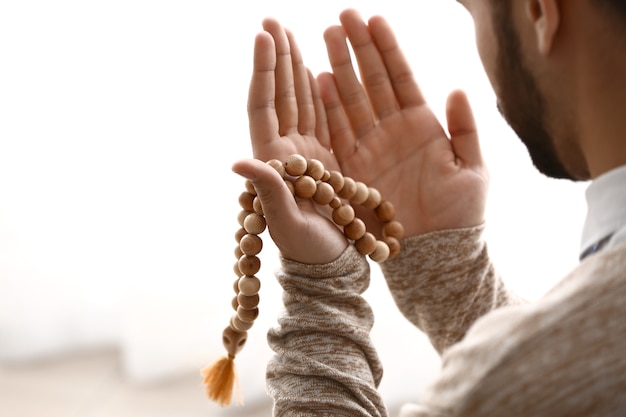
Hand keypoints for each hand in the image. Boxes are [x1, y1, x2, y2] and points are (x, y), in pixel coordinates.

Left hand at [232, 18, 347, 263]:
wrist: (329, 264)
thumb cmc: (307, 252)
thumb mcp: (286, 225)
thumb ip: (267, 192)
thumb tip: (237, 161)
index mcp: (273, 162)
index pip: (264, 107)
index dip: (263, 71)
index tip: (263, 35)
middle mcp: (285, 152)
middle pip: (279, 96)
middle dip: (277, 57)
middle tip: (273, 21)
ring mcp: (304, 154)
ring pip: (299, 102)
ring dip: (294, 68)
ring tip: (290, 34)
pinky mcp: (324, 160)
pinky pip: (319, 118)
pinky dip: (318, 92)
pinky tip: (315, 70)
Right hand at [318, 9, 488, 237]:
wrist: (435, 252)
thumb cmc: (461, 214)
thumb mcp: (472, 168)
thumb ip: (465, 128)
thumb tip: (457, 89)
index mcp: (422, 125)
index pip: (401, 78)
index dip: (388, 49)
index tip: (375, 19)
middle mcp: (393, 131)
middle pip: (373, 82)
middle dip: (359, 49)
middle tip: (343, 16)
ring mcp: (371, 147)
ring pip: (352, 101)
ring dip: (340, 69)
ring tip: (327, 37)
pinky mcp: (353, 168)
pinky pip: (338, 134)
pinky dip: (329, 109)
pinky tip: (319, 81)